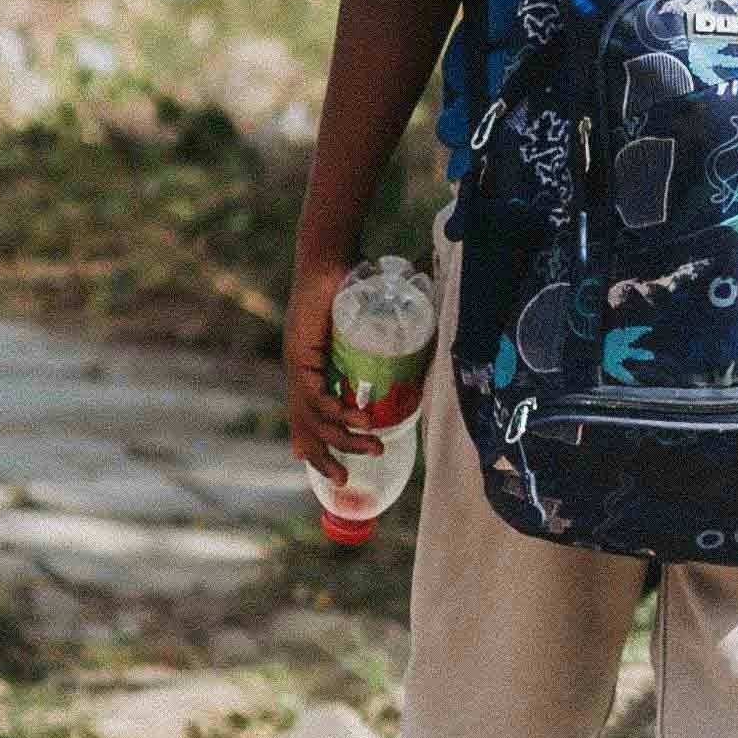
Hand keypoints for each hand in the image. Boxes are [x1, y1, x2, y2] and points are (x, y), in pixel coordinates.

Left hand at [284, 245, 387, 484]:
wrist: (334, 256)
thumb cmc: (359, 284)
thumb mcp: (378, 328)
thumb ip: (399, 342)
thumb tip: (439, 351)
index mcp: (315, 370)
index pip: (310, 418)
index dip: (317, 448)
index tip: (335, 473)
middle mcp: (301, 372)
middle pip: (305, 427)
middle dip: (324, 459)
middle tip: (346, 481)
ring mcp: (298, 365)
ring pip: (312, 418)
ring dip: (342, 439)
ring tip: (373, 445)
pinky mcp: (300, 356)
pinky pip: (315, 396)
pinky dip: (337, 413)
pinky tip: (361, 419)